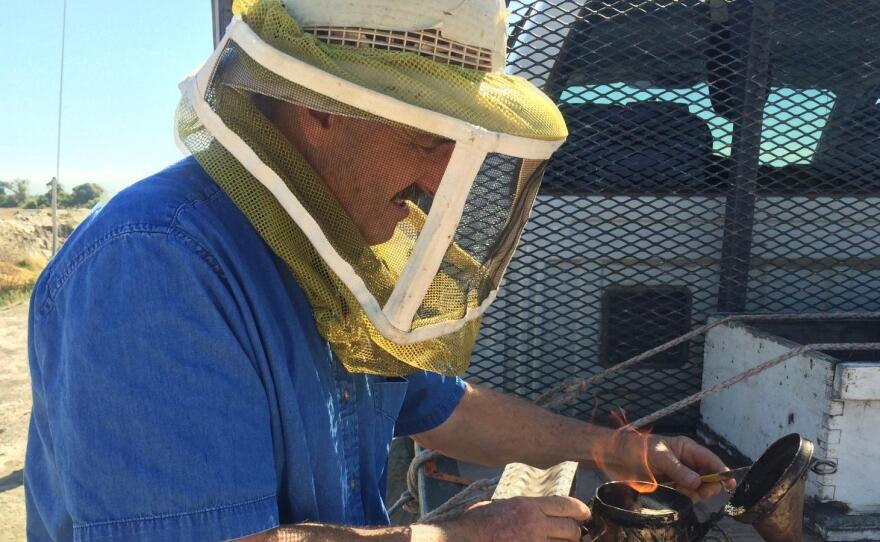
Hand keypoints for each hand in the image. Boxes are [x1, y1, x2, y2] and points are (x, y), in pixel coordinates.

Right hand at [434, 496, 589, 541]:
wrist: (461, 540)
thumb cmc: (473, 524)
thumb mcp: (497, 506)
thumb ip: (517, 507)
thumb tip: (528, 510)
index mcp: (527, 506)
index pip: (565, 505)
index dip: (580, 510)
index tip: (585, 514)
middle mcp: (534, 524)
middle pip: (571, 529)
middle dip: (574, 533)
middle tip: (571, 535)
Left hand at [619, 434, 736, 500]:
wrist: (616, 458)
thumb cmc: (637, 449)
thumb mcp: (658, 455)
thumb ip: (678, 469)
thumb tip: (698, 482)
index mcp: (687, 449)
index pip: (711, 460)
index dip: (722, 471)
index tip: (730, 483)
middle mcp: (687, 463)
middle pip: (709, 478)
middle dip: (706, 486)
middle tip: (692, 489)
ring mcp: (680, 476)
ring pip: (698, 490)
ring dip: (692, 493)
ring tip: (677, 489)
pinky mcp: (672, 487)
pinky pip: (686, 496)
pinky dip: (683, 497)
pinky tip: (673, 493)